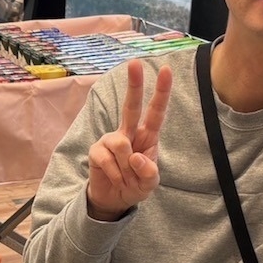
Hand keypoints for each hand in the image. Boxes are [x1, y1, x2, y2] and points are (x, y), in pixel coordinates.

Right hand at [86, 59, 172, 220]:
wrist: (113, 199)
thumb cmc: (135, 185)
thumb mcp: (150, 184)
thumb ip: (149, 173)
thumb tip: (135, 157)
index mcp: (147, 136)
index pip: (156, 112)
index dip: (161, 92)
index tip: (165, 70)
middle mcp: (128, 132)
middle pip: (131, 106)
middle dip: (134, 84)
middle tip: (134, 62)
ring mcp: (110, 140)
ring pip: (121, 145)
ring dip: (127, 168)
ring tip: (126, 177)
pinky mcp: (96, 150)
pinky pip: (108, 160)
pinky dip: (115, 175)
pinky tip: (115, 178)